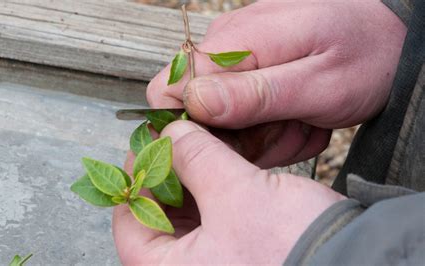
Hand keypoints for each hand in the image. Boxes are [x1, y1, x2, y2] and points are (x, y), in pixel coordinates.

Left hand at [113, 121, 344, 263]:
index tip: (149, 145)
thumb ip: (195, 158)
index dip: (137, 176)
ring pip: (186, 215)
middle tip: (175, 140)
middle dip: (166, 173)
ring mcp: (213, 262)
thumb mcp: (235, 192)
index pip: (129, 222)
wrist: (354, 261)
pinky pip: (212, 217)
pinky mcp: (237, 251)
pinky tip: (221, 164)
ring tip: (198, 146)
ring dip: (190, 178)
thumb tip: (172, 136)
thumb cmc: (292, 246)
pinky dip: (212, 189)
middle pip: (156, 217)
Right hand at [146, 0, 405, 167]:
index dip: (189, 128)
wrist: (394, 35)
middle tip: (290, 131)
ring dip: (264, 132)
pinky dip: (273, 122)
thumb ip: (254, 95)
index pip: (167, 89)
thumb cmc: (367, 55)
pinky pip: (245, 109)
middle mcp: (226, 46)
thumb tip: (192, 104)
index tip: (232, 145)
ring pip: (225, 118)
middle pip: (199, 112)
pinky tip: (302, 117)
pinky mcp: (252, 68)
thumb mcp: (318, 85)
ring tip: (304, 124)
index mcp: (233, 44)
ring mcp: (239, 56)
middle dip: (242, 136)